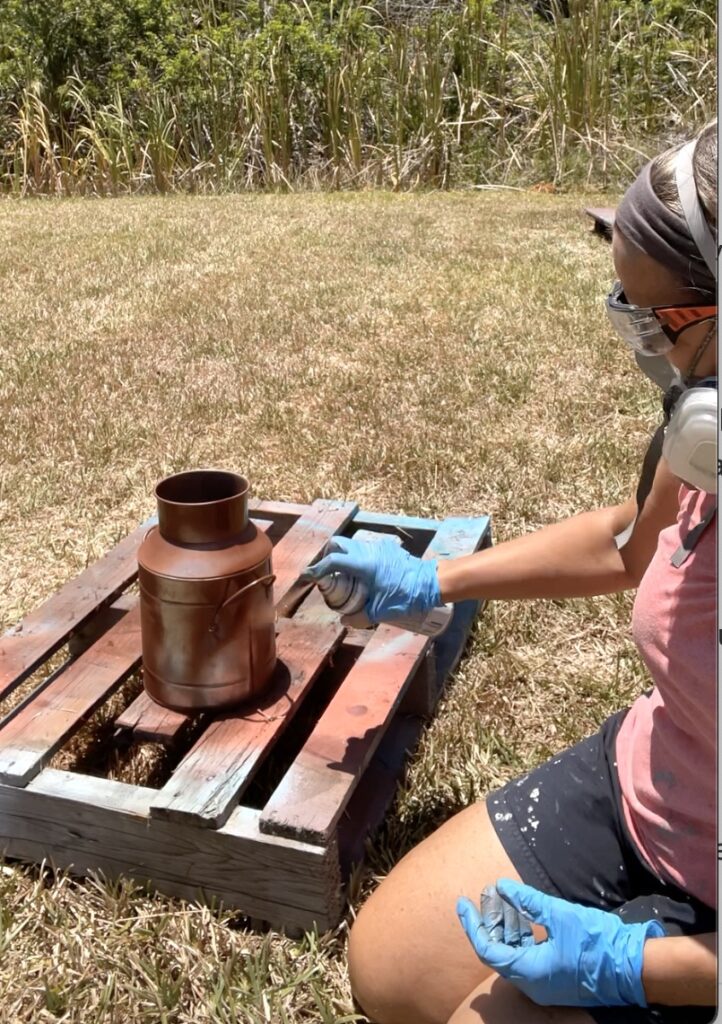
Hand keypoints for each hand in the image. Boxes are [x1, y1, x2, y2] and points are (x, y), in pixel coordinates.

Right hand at [301, 536, 440, 622]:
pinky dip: (356, 557)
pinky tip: (363, 574)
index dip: (316, 569)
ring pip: (351, 544)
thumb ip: (358, 617)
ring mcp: (377, 547)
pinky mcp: (387, 548)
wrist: (429, 583)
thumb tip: (345, 621)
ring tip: (344, 575)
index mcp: (362, 565)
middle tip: (326, 572)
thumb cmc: (404, 596)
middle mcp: (367, 551)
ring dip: (342, 556)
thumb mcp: (379, 611)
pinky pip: (364, 548)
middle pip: (337, 544)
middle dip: (327, 555)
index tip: (307, 576)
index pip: (331, 562)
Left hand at [457, 879, 664, 1007]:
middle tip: (488, 894)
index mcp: (529, 973)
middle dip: (491, 921)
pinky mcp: (556, 977)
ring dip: (507, 926)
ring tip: (504, 897)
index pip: (487, 949)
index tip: (462, 903)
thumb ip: (527, 901)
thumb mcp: (559, 915)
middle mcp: (532, 984)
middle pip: (499, 951)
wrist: (633, 968)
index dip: (472, 925)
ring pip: (514, 953)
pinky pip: (529, 956)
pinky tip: (524, 913)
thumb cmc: (596, 941)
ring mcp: (544, 983)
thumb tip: (501, 886)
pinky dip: (523, 935)